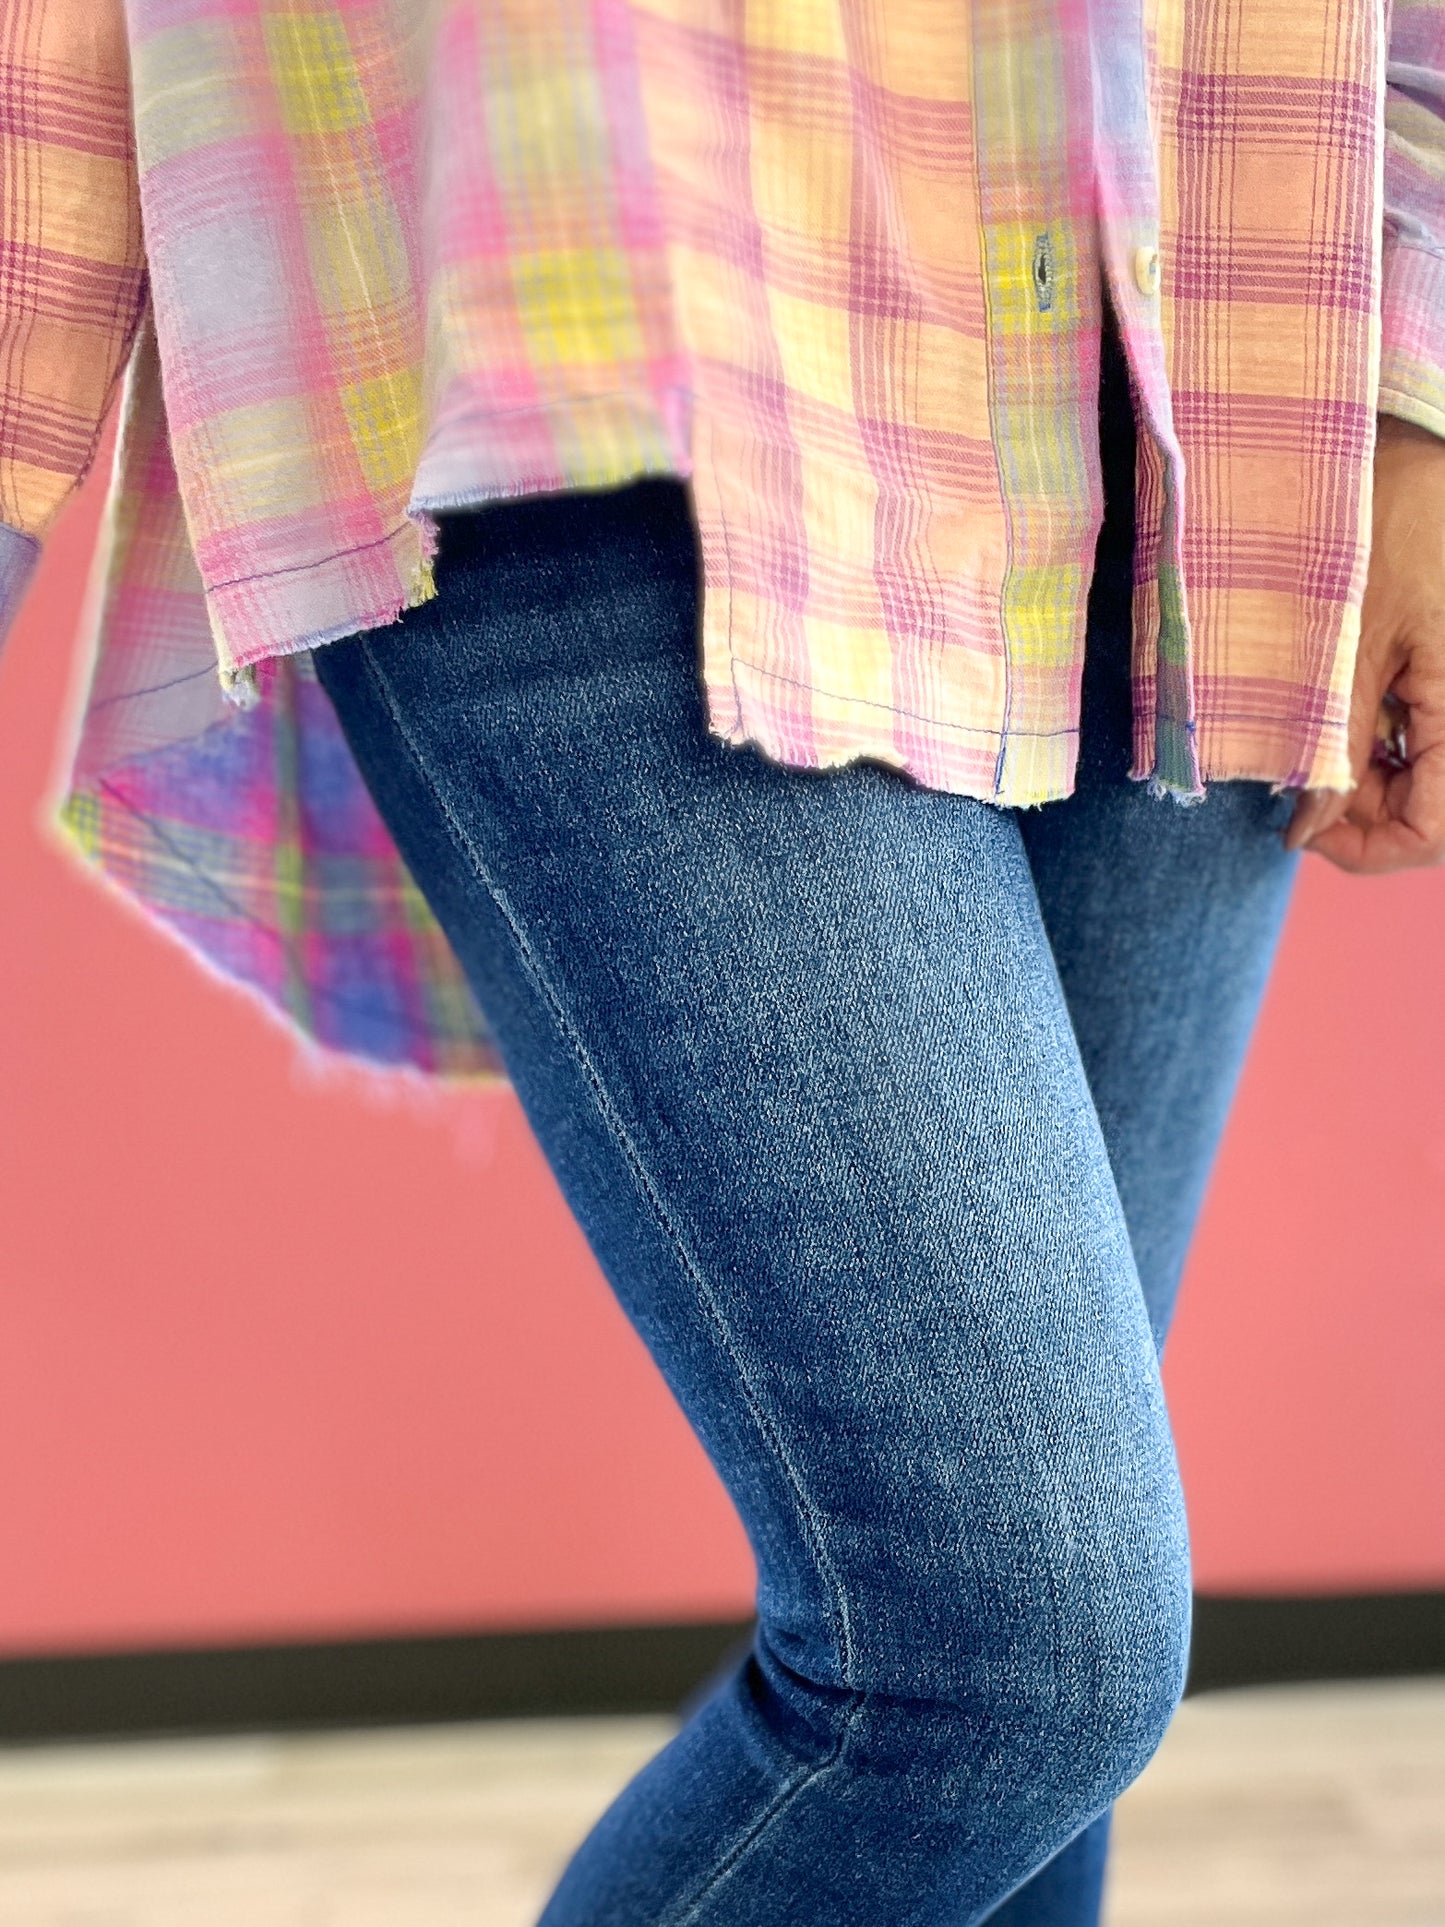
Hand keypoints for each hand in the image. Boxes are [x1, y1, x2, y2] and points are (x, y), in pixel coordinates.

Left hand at [1286, 414, 1444, 870]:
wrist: (1416, 439)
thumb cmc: (1389, 521)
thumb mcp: (1347, 639)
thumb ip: (1334, 739)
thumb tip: (1307, 827)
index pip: (1433, 831)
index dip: (1365, 848)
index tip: (1302, 830)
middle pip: (1433, 810)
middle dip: (1364, 811)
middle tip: (1298, 783)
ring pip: (1431, 775)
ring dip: (1370, 774)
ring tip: (1315, 738)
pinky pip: (1430, 732)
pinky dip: (1384, 738)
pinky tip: (1342, 711)